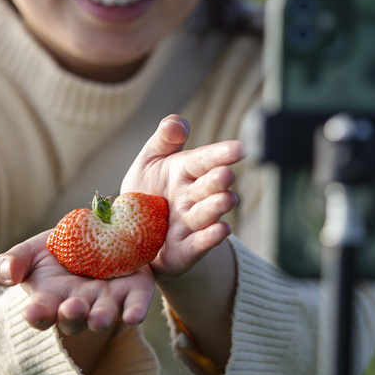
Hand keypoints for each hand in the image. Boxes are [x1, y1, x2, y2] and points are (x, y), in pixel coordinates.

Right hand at [0, 231, 155, 335]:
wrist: (97, 236)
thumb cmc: (57, 251)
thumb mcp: (29, 253)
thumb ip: (10, 263)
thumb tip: (8, 275)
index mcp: (51, 301)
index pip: (41, 314)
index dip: (37, 315)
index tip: (32, 312)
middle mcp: (80, 306)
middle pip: (75, 320)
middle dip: (72, 316)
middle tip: (71, 308)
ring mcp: (107, 300)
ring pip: (104, 315)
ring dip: (102, 318)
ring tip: (98, 318)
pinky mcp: (134, 290)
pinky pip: (136, 304)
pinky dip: (135, 310)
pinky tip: (133, 317)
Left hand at [121, 114, 245, 279]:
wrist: (134, 236)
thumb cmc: (145, 192)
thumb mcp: (149, 161)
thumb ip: (164, 140)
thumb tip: (176, 123)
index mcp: (186, 171)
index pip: (205, 159)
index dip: (221, 153)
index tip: (240, 148)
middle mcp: (194, 197)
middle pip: (209, 187)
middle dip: (217, 181)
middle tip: (225, 175)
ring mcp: (192, 225)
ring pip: (207, 214)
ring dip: (216, 207)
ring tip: (226, 199)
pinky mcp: (186, 251)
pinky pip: (198, 244)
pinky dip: (209, 238)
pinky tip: (221, 230)